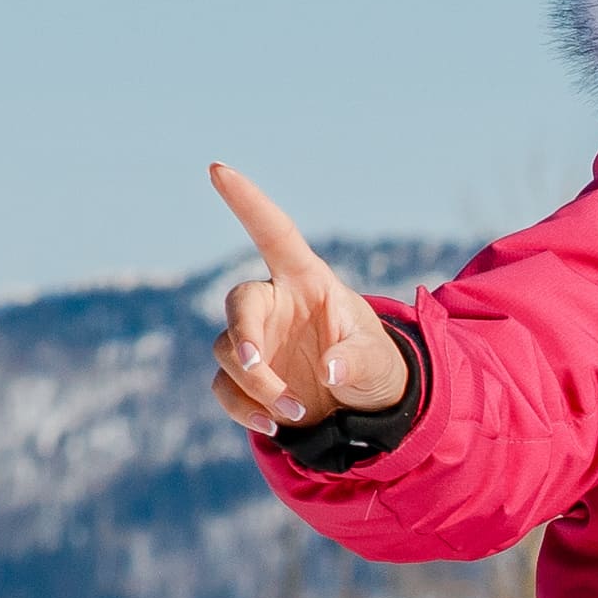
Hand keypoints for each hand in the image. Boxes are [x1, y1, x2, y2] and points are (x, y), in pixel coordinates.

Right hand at [207, 166, 409, 432]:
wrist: (362, 409)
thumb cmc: (373, 366)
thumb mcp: (379, 363)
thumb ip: (359, 361)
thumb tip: (331, 371)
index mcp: (307, 281)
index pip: (273, 233)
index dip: (247, 202)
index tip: (218, 169)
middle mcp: (274, 305)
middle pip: (239, 304)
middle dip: (246, 335)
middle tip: (259, 365)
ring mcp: (256, 341)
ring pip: (229, 352)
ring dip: (257, 384)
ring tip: (298, 414)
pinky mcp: (244, 379)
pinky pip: (226, 389)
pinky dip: (245, 410)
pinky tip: (275, 428)